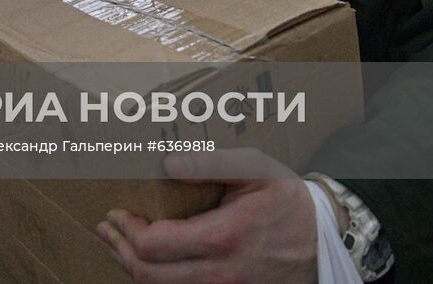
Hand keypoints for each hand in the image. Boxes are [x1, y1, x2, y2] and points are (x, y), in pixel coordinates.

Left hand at [96, 148, 315, 283]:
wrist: (325, 241)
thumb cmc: (287, 201)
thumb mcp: (256, 169)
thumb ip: (211, 161)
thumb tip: (167, 162)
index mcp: (224, 237)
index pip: (154, 246)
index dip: (127, 231)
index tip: (116, 212)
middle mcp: (221, 273)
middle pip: (149, 275)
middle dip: (119, 251)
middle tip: (107, 228)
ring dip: (133, 267)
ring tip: (118, 243)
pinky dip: (158, 279)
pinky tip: (150, 260)